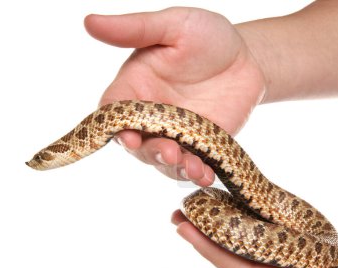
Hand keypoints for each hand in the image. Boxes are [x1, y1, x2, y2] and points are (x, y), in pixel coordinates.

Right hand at [84, 7, 264, 185]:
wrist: (247, 58)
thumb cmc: (207, 36)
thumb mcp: (174, 26)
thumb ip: (135, 29)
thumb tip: (89, 21)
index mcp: (136, 86)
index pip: (113, 111)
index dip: (115, 127)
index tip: (128, 136)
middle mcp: (151, 115)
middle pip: (137, 143)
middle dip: (151, 152)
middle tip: (171, 152)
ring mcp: (176, 134)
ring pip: (163, 160)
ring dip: (174, 168)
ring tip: (194, 168)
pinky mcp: (200, 146)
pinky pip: (193, 165)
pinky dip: (197, 174)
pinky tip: (206, 175)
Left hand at [172, 210, 337, 267]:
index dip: (217, 254)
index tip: (186, 230)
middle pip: (249, 262)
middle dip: (214, 240)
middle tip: (180, 215)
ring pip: (264, 248)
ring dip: (234, 228)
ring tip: (206, 206)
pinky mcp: (326, 257)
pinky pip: (287, 238)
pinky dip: (265, 223)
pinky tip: (248, 209)